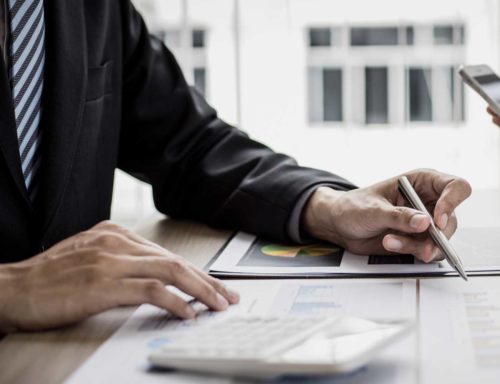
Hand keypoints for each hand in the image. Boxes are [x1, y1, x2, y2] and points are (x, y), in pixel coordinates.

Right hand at [0, 221, 239, 331]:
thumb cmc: (46, 281)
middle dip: (208, 281)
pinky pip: (152, 291)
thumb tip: (155, 280)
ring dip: (201, 291)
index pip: (167, 254)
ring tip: (218, 307)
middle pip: (176, 261)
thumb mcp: (88, 260)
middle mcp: (117, 243)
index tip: (216, 287)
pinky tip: (187, 314)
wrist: (9, 289)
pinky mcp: (104, 284)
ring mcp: (111, 262)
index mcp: (115, 235)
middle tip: (228, 297)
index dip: (196, 272)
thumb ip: (120, 263)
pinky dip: (175, 303)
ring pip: (171, 271)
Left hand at [302, 169, 470, 261]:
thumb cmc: (354, 207)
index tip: (437, 222)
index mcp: (422, 181)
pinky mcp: (419, 239)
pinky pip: (430, 250)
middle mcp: (428, 200)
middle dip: (436, 236)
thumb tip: (424, 222)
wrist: (341, 225)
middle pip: (451, 219)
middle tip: (421, 247)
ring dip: (419, 246)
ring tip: (391, 242)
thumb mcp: (374, 210)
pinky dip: (414, 252)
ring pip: (441, 239)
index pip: (455, 187)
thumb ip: (399, 216)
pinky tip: (392, 245)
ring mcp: (425, 221)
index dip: (451, 203)